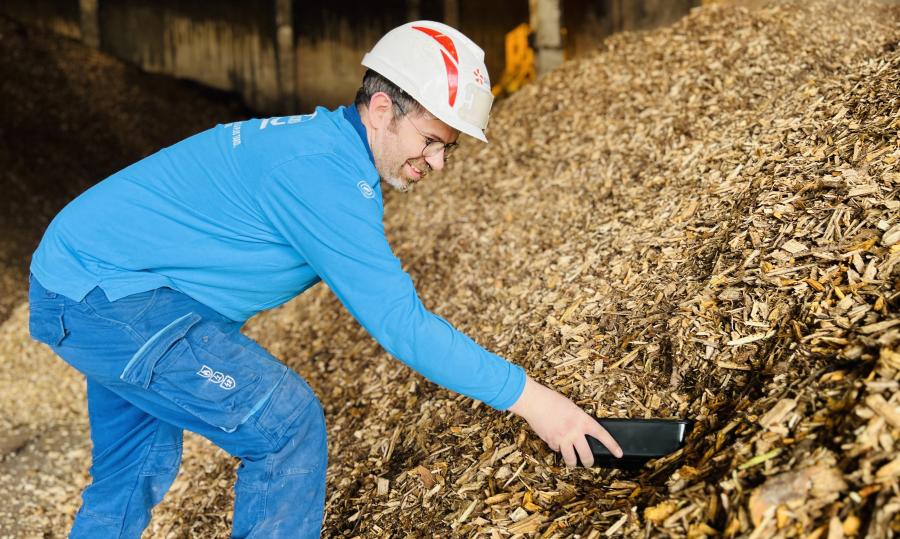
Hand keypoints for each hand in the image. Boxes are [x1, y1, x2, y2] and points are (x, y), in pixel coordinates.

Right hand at [507, 375, 622, 466]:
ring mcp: (563, 438)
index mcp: (582, 420)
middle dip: (589, 462)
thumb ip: (578, 421)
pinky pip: (557, 450)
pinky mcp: (551, 442)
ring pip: (571, 459)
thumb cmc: (552, 401)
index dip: (612, 445)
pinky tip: (555, 441)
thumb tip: (581, 432)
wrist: (535, 402)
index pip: (601, 434)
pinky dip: (557, 448)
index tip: (619, 453)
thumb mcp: (572, 408)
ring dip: (572, 463)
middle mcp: (574, 431)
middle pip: (586, 455)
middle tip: (589, 464)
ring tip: (573, 463)